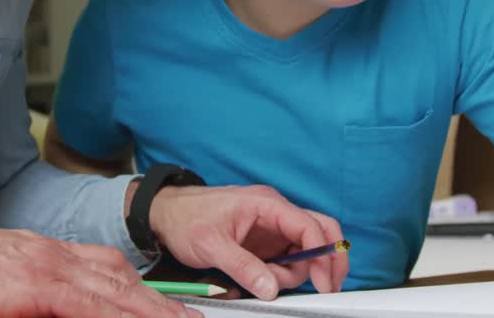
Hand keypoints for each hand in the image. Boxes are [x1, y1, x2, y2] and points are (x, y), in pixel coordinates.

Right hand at [0, 214, 199, 317]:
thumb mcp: (9, 286)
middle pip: (125, 281)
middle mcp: (61, 255)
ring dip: (150, 311)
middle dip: (162, 304)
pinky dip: (115, 316)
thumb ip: (42, 298)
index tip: (172, 306)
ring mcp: (51, 267)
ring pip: (115, 292)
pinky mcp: (37, 284)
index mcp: (56, 254)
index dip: (146, 290)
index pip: (113, 270)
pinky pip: (87, 306)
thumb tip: (69, 309)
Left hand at [149, 184, 348, 298]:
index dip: (322, 255)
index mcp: (267, 204)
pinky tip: (265, 279)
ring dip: (296, 272)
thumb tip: (271, 289)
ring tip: (266, 280)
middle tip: (326, 286)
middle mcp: (275, 213)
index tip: (323, 282)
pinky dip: (284, 273)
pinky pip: (288, 258)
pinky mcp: (265, 241)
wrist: (165, 214)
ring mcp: (272, 227)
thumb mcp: (212, 245)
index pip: (309, 226)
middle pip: (320, 230)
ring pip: (305, 250)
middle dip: (328, 259)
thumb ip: (243, 267)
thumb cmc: (186, 218)